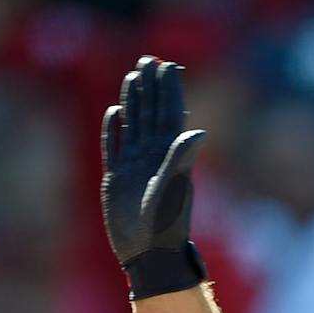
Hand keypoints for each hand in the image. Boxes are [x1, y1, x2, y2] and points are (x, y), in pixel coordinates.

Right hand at [100, 56, 205, 272]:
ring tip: (133, 76)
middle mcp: (153, 157)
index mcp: (170, 155)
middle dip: (151, 86)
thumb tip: (200, 131)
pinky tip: (114, 112)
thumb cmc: (165, 226)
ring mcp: (134, 166)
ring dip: (133, 101)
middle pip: (151, 113)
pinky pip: (114, 146)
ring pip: (133, 125)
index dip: (169, 89)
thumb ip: (181, 159)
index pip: (169, 114)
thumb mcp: (173, 190)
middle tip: (149, 58)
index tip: (169, 64)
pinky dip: (113, 129)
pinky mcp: (116, 178)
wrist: (147, 254)